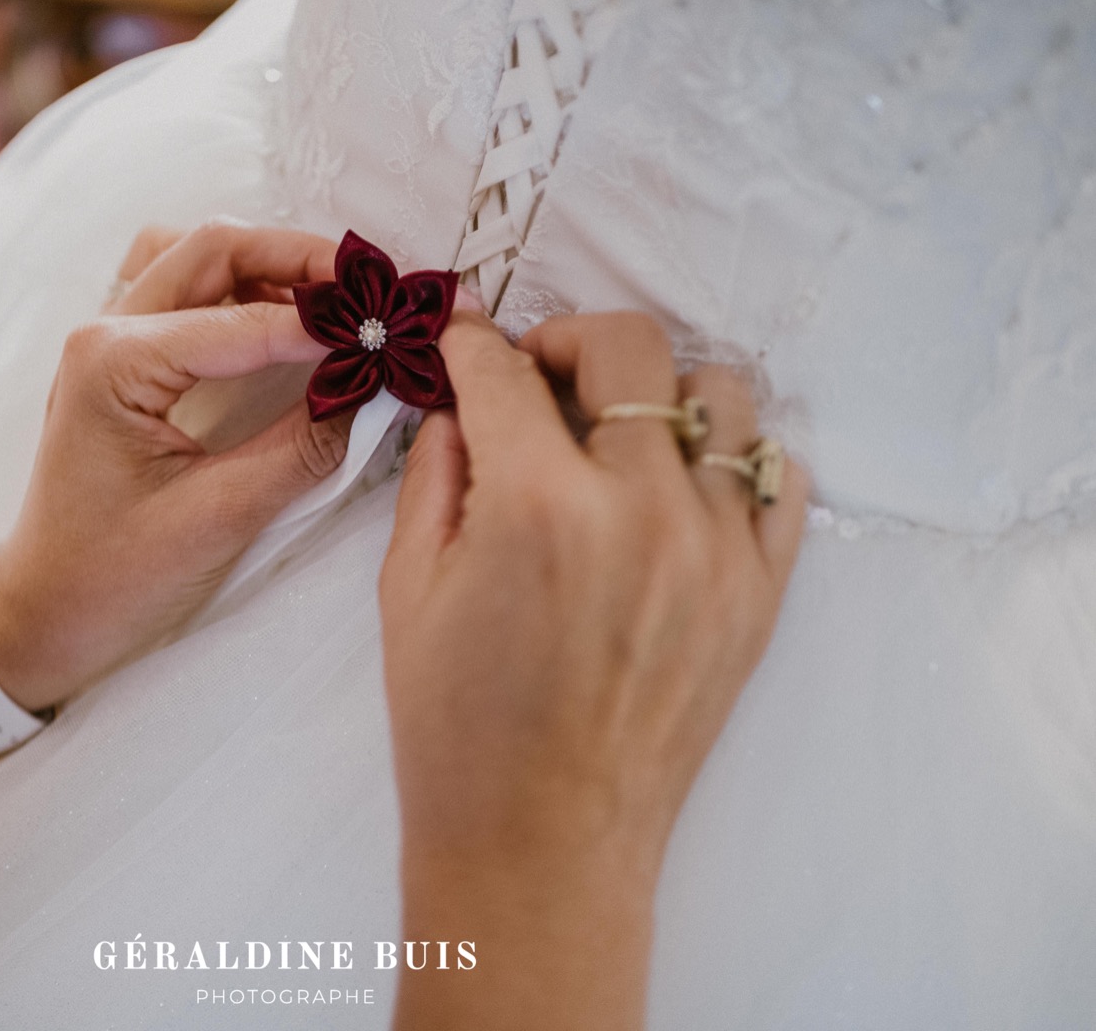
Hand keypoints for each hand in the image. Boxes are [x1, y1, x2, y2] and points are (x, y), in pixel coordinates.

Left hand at [0, 224, 354, 708]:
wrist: (45, 615)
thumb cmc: (113, 579)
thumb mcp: (220, 519)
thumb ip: (302, 449)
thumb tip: (373, 392)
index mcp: (115, 363)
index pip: (245, 318)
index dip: (326, 321)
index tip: (392, 330)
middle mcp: (104, 332)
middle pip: (215, 248)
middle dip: (301, 259)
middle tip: (373, 289)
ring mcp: (107, 340)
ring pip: (194, 255)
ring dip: (264, 262)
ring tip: (331, 300)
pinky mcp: (121, 360)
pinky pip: (181, 288)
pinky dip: (237, 286)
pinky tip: (281, 321)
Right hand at [380, 310, 807, 1029]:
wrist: (542, 846)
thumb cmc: (456, 729)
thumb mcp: (408, 590)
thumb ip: (437, 473)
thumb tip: (464, 403)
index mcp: (537, 508)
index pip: (506, 373)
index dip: (470, 345)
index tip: (462, 342)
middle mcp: (643, 511)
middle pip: (628, 348)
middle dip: (565, 340)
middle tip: (534, 378)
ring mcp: (719, 551)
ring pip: (720, 395)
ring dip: (657, 393)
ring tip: (616, 435)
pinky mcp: (762, 592)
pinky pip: (778, 477)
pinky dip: (730, 459)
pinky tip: (678, 487)